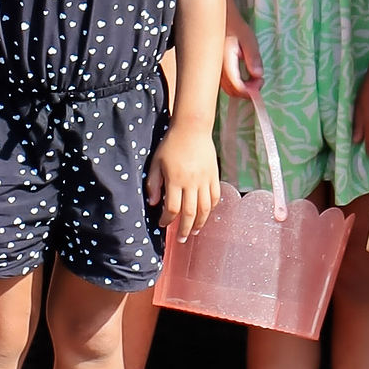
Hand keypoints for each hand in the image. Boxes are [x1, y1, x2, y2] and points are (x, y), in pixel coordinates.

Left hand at [147, 119, 219, 235]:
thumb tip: (154, 204)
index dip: (167, 220)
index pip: (172, 208)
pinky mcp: (214, 175)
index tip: (163, 224)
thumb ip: (154, 184)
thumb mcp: (156, 162)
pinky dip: (212, 208)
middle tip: (182, 240)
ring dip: (200, 222)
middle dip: (185, 229)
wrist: (192, 128)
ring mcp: (205, 179)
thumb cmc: (170, 144)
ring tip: (195, 231)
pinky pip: (215, 196)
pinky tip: (206, 213)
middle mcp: (191, 182)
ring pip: (205, 208)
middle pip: (190, 213)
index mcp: (175, 180)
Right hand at [221, 9, 263, 99]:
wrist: (219, 19)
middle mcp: (217, 69)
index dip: (251, 90)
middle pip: (232, 91)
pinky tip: (243, 75)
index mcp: (225, 63)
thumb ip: (253, 58)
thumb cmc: (234, 26)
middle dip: (248, 91)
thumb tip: (258, 75)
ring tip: (253, 78)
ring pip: (228, 89)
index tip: (261, 80)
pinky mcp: (215, 69)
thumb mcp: (248, 39)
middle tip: (259, 81)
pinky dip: (236, 84)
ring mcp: (215, 70)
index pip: (237, 87)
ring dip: (242, 88)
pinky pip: (225, 83)